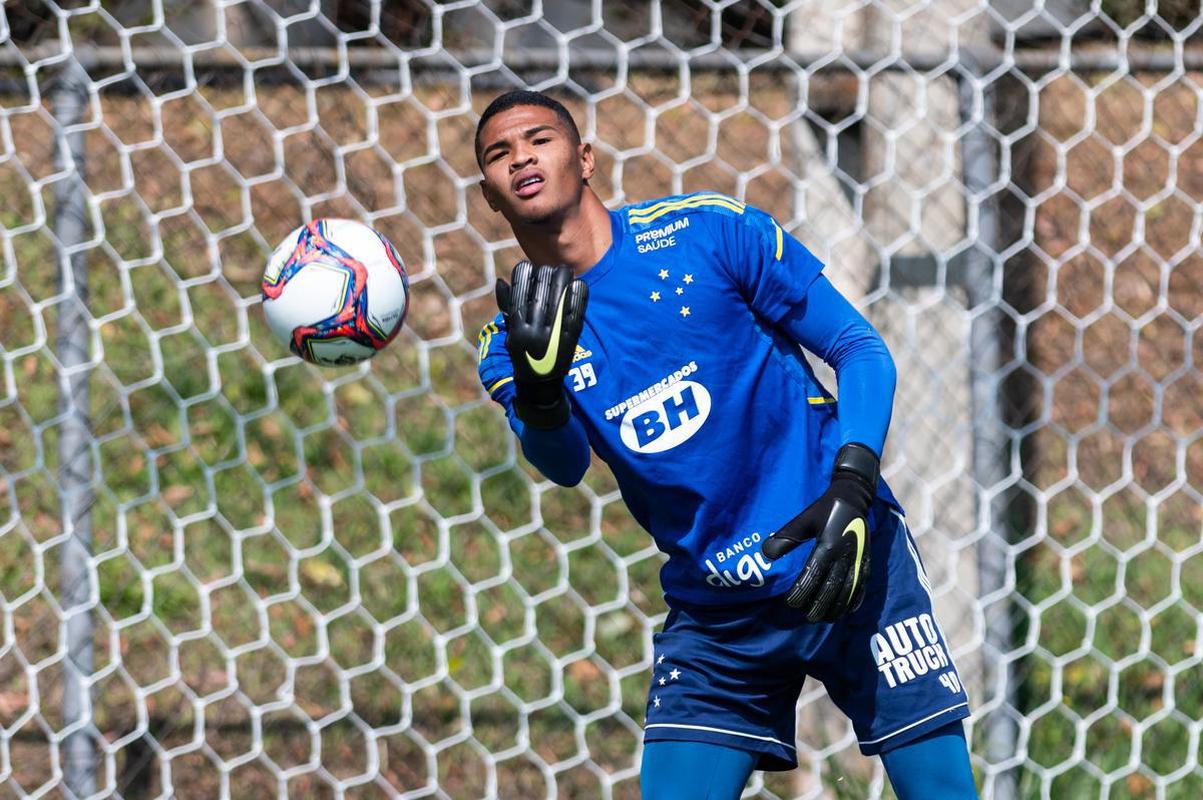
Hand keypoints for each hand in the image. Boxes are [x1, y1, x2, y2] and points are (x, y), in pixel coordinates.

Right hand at [495, 261, 588, 429]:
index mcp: (516, 328)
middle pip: (540, 293)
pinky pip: (576, 313)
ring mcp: (552, 335)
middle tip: (551, 267)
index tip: (528, 266)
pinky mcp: (569, 339)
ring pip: (558, 299)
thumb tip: (501, 280)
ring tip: (565, 270)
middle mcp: (533, 331)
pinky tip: (579, 284)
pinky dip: (578, 296)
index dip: (523, 276)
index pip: (518, 293)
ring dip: (562, 280)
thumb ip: (507, 306)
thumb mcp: (511, 332)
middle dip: (545, 275)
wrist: (539, 385)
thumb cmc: (523, 354)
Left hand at [761, 443, 878, 622]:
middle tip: (809, 618)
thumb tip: (766, 554)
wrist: (853, 496)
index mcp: (827, 544)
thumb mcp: (803, 519)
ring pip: (849, 589)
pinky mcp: (866, 559)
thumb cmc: (824, 508)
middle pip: (832, 587)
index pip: (813, 574)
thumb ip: (786, 537)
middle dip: (820, 604)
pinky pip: (863, 583)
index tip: (791, 602)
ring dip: (838, 606)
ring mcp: (858, 558)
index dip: (802, 590)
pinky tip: (848, 610)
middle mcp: (844, 554)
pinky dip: (856, 598)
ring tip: (826, 618)